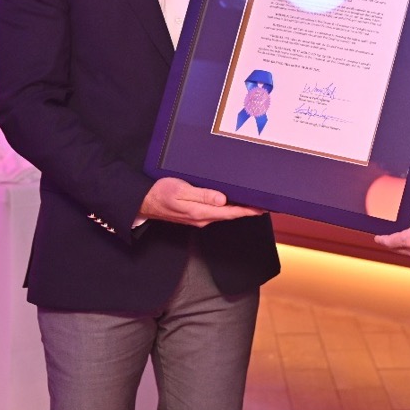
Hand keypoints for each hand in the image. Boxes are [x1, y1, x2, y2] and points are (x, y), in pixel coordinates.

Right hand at [139, 176, 265, 227]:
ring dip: (239, 209)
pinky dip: (228, 208)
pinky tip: (232, 202)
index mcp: (200, 212)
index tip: (262, 208)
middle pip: (230, 214)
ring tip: (253, 203)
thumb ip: (202, 195)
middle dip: (248, 210)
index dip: (248, 210)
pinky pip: (216, 212)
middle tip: (265, 204)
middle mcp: (202, 218)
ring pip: (224, 214)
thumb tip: (222, 199)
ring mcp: (199, 218)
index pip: (230, 212)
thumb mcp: (181, 191)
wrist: (144, 203)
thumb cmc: (160, 194)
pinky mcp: (195, 215)